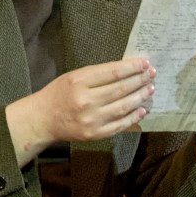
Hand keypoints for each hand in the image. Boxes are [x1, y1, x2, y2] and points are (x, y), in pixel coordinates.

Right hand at [8, 56, 155, 162]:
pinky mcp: (95, 134)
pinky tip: (143, 109)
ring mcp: (92, 119)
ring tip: (150, 89)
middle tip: (152, 74)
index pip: (112, 72)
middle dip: (139, 80)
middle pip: (121, 89)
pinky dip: (134, 117)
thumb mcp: (73, 77)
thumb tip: (127, 70)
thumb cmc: (59, 93)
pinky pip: (120, 124)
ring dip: (140, 97)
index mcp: (79, 82)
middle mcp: (86, 101)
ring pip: (124, 106)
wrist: (43, 119)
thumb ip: (98, 74)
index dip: (132, 67)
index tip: (145, 63)